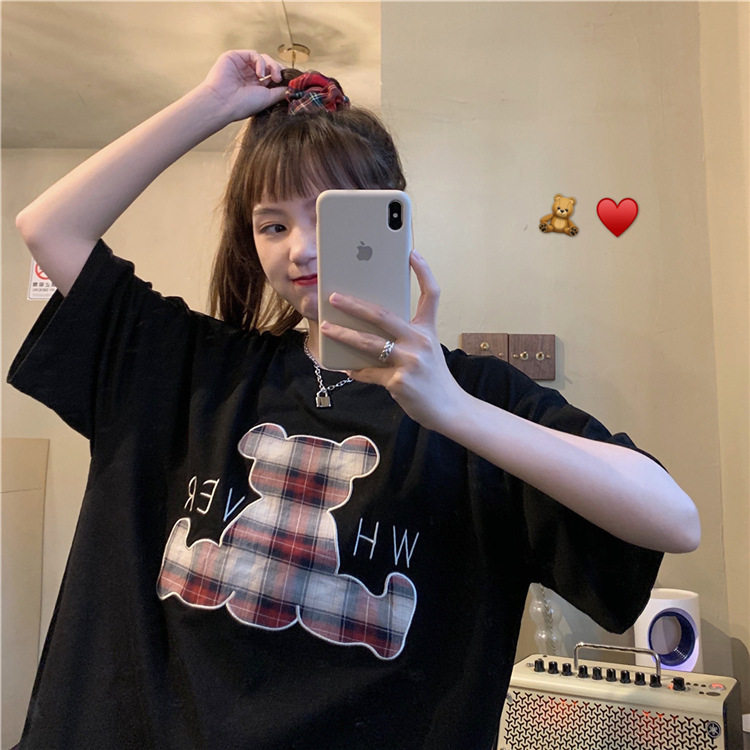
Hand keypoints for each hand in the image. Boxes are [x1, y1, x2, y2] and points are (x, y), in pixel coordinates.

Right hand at [200, 50, 287, 122]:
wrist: (223, 103)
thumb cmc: (243, 105)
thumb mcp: (267, 99)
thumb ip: (280, 92)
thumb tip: (293, 87)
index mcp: (255, 87)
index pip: (272, 76)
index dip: (281, 76)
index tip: (289, 82)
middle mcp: (248, 76)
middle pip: (269, 66)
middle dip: (278, 70)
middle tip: (279, 79)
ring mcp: (242, 66)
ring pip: (263, 58)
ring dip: (271, 66)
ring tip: (272, 76)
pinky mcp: (235, 57)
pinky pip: (254, 54)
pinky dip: (261, 62)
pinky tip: (260, 73)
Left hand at [319, 251, 466, 429]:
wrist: (448, 408)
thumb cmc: (432, 377)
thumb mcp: (426, 351)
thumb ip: (403, 338)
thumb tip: (367, 329)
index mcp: (427, 330)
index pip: (431, 294)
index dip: (423, 272)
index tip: (412, 252)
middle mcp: (420, 341)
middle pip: (383, 315)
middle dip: (354, 305)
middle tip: (334, 297)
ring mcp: (410, 361)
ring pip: (369, 343)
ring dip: (344, 335)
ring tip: (326, 328)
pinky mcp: (399, 382)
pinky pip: (369, 372)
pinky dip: (356, 370)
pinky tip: (344, 366)